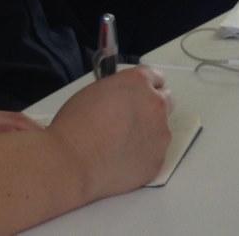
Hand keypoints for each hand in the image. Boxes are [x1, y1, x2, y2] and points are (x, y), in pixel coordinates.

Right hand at [47, 67, 172, 199]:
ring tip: (121, 145)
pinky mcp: (157, 161)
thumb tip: (124, 100)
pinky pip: (154, 155)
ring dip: (148, 133)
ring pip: (161, 130)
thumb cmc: (75, 125)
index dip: (145, 87)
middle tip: (132, 119)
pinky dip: (143, 157)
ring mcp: (160, 135)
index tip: (139, 95)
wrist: (73, 162)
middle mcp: (155, 105)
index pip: (155, 77)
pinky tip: (122, 161)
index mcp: (138, 82)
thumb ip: (119, 91)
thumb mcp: (95, 91)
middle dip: (152, 107)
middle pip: (166, 101)